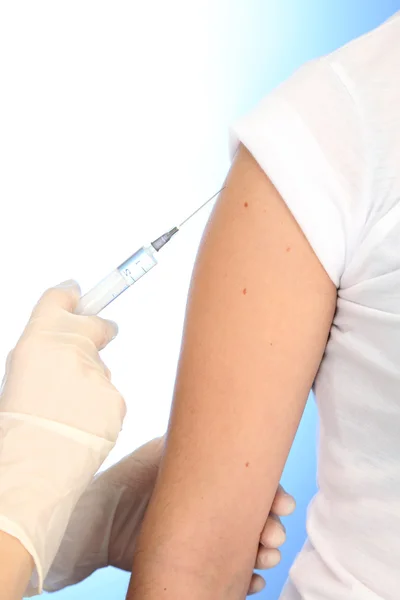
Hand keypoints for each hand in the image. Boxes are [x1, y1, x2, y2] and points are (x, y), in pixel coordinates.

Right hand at [0, 280, 125, 595]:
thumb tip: (61, 345)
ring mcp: (97, 374)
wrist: (33, 468)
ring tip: (67, 417)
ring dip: (91, 385)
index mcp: (37, 340)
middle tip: (102, 331)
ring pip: (101, 372)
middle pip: (97, 325)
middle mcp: (71, 349)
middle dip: (99, 330)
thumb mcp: (16, 378)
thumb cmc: (16, 426)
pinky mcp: (115, 399)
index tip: (77, 294)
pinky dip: (100, 411)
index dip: (69, 298)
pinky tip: (80, 430)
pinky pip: (110, 400)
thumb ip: (42, 355)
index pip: (60, 299)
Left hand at [44, 437, 294, 594]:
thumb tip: (240, 423)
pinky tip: (253, 578)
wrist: (104, 517)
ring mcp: (208, 538)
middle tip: (272, 535)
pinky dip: (248, 577)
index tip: (282, 504)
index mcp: (214, 481)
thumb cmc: (136, 476)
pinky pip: (233, 575)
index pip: (253, 488)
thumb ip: (202, 438)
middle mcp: (215, 509)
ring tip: (264, 557)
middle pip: (257, 519)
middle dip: (272, 527)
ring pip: (250, 547)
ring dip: (264, 552)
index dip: (273, 496)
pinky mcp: (198, 565)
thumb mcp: (170, 449)